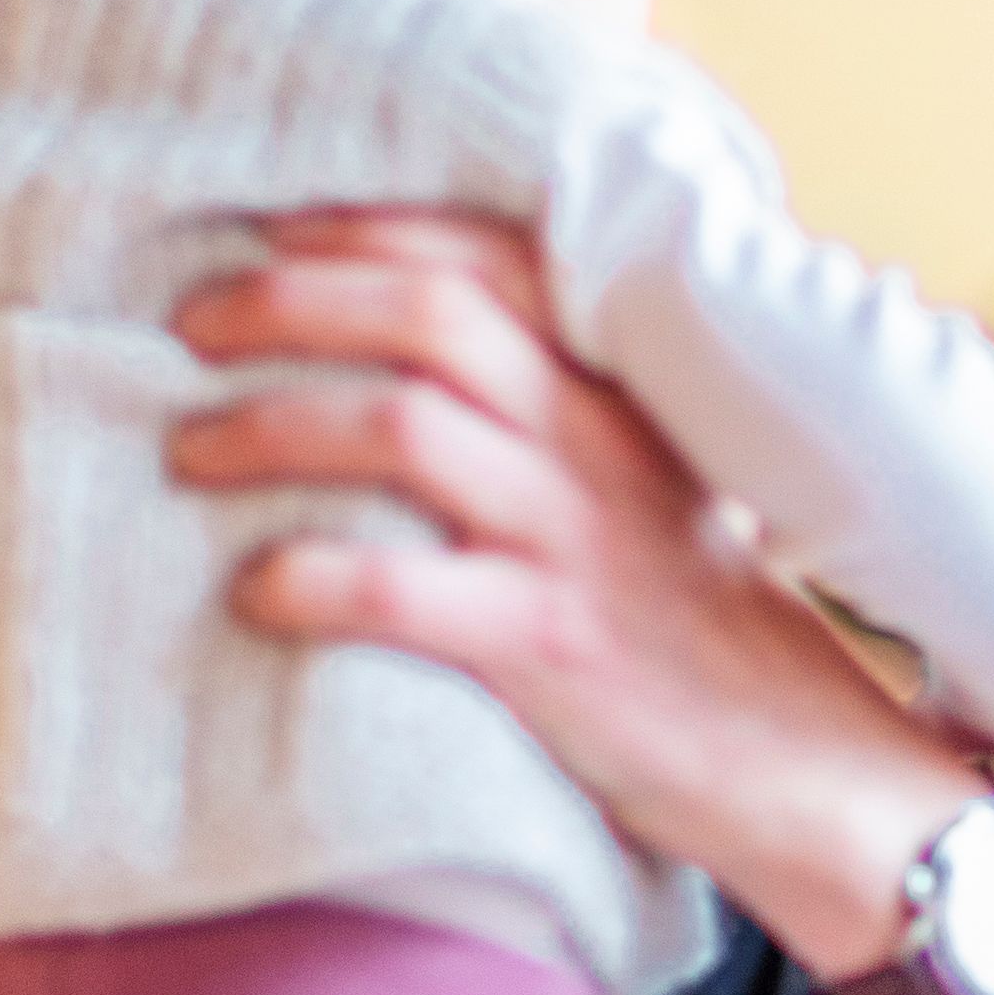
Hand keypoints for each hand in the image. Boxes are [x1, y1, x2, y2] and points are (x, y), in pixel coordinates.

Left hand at [171, 211, 986, 979]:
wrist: (802, 765)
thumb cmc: (701, 631)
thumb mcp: (655, 490)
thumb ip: (565, 421)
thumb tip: (422, 378)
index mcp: (619, 394)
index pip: (492, 257)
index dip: (368, 229)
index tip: (270, 229)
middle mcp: (595, 442)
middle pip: (427, 312)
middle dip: (290, 299)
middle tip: (193, 325)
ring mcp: (574, 539)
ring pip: (400, 426)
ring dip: (270, 424)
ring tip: (191, 451)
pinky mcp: (546, 646)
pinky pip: (397, 589)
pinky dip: (306, 578)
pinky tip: (255, 592)